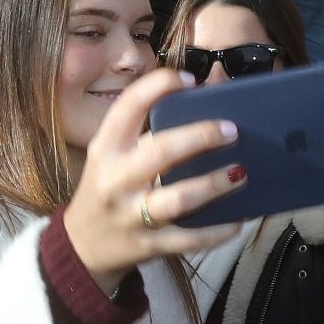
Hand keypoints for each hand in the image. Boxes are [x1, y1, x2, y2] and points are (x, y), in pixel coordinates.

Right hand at [62, 68, 247, 292]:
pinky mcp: (148, 244)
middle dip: (201, 137)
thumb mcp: (111, 156)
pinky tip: (237, 220)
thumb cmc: (108, 188)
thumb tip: (204, 103)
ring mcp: (131, 215)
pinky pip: (189, 239)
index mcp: (106, 148)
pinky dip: (217, 231)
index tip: (191, 79)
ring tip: (240, 173)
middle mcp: (116, 179)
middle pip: (161, 151)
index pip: (128, 106)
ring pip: (178, 199)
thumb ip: (144, 133)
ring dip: (214, 185)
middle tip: (232, 130)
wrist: (82, 245)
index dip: (159, 86)